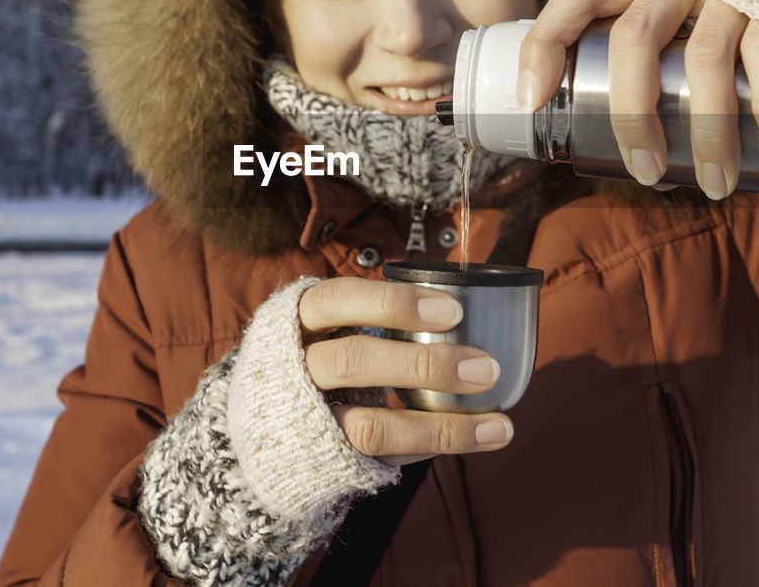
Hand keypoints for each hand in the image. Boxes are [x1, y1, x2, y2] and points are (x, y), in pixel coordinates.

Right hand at [299, 277, 512, 466]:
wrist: (259, 426)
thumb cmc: (315, 360)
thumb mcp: (328, 328)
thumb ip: (376, 319)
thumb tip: (464, 312)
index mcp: (298, 321)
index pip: (339, 300)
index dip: (394, 302)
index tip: (452, 310)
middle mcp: (294, 368)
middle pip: (353, 362)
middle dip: (424, 365)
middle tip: (486, 368)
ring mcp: (306, 420)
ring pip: (370, 426)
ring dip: (441, 426)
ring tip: (499, 425)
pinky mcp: (323, 460)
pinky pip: (382, 456)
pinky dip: (431, 447)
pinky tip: (476, 438)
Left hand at [516, 0, 758, 198]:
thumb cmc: (718, 0)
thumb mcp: (670, 9)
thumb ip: (644, 62)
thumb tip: (639, 169)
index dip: (545, 45)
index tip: (530, 101)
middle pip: (635, 39)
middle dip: (632, 115)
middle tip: (643, 172)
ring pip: (703, 59)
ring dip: (708, 132)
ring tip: (716, 185)